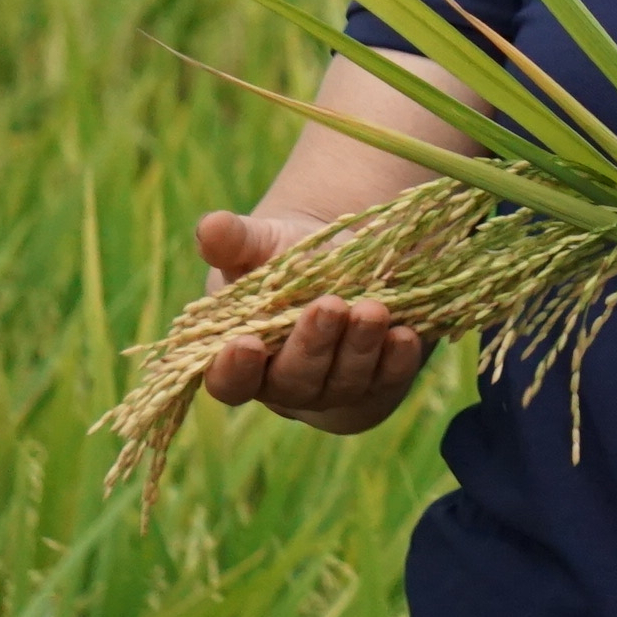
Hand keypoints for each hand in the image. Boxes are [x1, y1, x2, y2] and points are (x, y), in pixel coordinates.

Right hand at [194, 208, 427, 432]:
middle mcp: (286, 386)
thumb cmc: (286, 258)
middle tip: (329, 306)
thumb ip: (233, 242)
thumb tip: (211, 227)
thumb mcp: (260, 245)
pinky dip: (398, 360)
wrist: (346, 259)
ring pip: (344, 382)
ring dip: (360, 349)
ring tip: (373, 310)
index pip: (230, 381)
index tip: (246, 343)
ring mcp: (335, 390)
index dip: (234, 369)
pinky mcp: (381, 384)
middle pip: (294, 382)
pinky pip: (389, 381)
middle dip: (312, 345)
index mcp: (242, 361)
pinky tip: (405, 334)